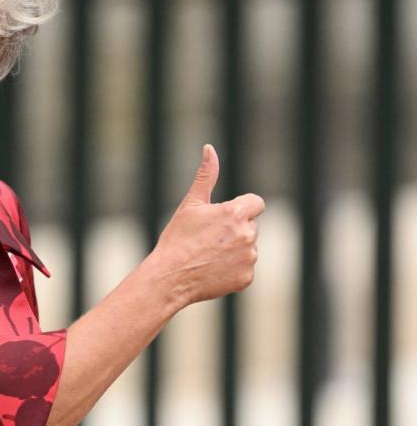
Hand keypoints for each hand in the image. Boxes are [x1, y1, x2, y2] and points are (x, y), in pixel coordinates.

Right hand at [150, 144, 264, 307]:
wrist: (170, 277)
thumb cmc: (177, 238)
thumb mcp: (191, 204)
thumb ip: (206, 175)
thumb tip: (209, 148)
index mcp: (235, 213)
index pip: (256, 203)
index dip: (240, 208)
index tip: (223, 217)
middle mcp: (247, 235)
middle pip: (250, 226)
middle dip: (234, 229)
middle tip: (208, 238)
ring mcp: (249, 258)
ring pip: (248, 247)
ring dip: (234, 249)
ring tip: (208, 255)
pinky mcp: (247, 278)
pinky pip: (245, 268)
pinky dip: (233, 269)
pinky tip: (213, 269)